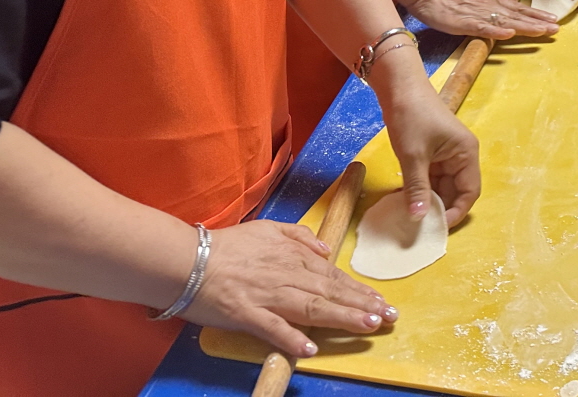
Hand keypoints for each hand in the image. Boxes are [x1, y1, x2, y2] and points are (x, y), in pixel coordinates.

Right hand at [184, 219, 396, 357]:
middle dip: (362, 305)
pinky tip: (310, 347)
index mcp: (292, 257)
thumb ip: (299, 237)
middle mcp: (286, 275)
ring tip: (367, 325)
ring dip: (341, 317)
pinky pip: (272, 327)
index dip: (360, 290)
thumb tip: (324, 250)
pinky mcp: (245, 313)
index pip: (334, 276)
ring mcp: (267, 295)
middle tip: (389, 316)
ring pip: (311, 307)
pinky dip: (291, 337)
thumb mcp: (268, 229)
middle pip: (330, 291)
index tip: (382, 301)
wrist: (188, 258)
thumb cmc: (228, 246)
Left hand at [376, 71, 481, 223]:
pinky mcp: (433, 153)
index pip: (470, 192)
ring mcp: (446, 155)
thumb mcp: (413, 155)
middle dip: (439, 209)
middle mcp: (461, 156)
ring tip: (410, 216)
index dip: (456, 212)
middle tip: (419, 226)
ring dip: (428, 200)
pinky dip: (420, 189)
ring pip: (441, 187)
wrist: (398, 87)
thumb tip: (418, 219)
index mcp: (466, 154)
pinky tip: (405, 200)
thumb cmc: (412, 117)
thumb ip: (418, 188)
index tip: (436, 227)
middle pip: (456, 191)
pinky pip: (431, 178)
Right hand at [407, 0, 558, 39]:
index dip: (536, 15)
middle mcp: (489, 5)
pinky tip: (509, 33)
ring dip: (525, 27)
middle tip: (556, 29)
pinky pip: (482, 27)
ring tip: (542, 31)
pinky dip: (495, 30)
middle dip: (537, 23)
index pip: (518, 8)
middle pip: (517, 15)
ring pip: (505, 21)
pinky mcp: (463, 22)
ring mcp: (477, 13)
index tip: (553, 20)